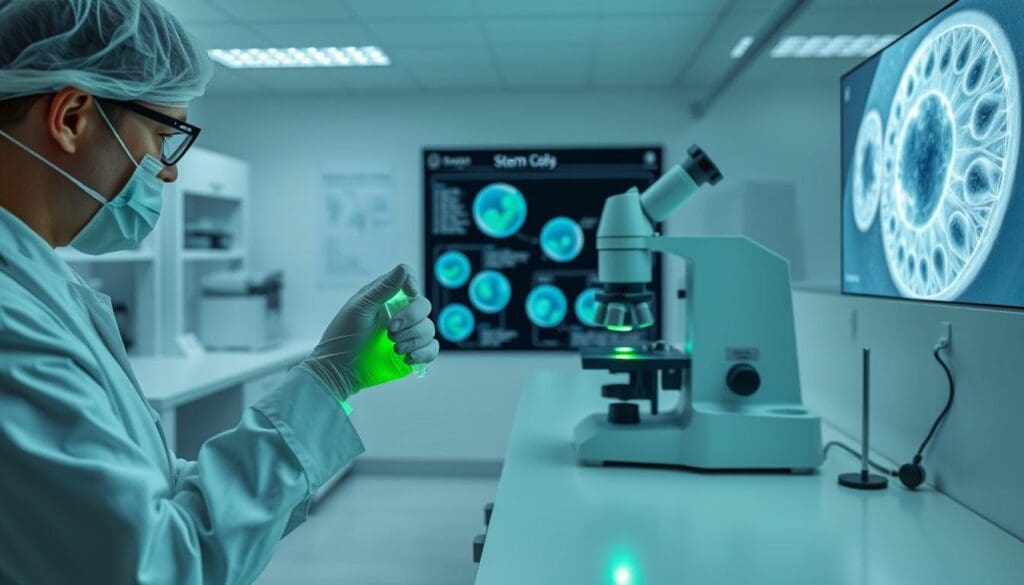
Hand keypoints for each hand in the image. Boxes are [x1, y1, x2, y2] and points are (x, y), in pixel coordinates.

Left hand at [299, 264, 438, 401]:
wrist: (339, 370)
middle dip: (410, 319)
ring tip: (394, 347)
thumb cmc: (343, 336)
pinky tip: (407, 358)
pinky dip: (424, 353)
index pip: (409, 279)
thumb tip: (403, 268)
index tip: (409, 294)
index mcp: (386, 297)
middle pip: (423, 306)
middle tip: (390, 330)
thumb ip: (383, 289)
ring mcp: (407, 333)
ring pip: (429, 328)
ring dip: (413, 338)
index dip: (413, 283)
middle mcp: (400, 312)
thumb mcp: (360, 309)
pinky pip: (432, 348)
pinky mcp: (412, 352)